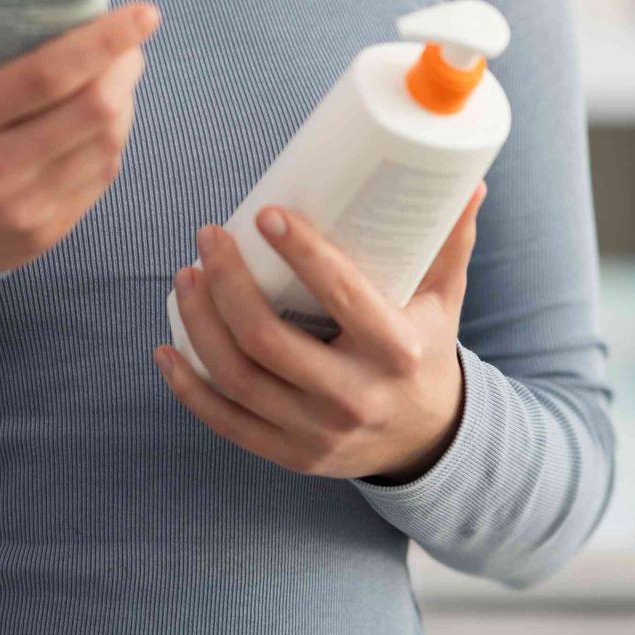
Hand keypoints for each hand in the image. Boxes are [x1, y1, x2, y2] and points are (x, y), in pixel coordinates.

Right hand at [0, 0, 159, 273]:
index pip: (46, 74)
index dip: (103, 41)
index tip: (141, 14)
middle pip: (92, 110)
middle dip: (124, 68)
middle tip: (130, 42)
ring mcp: (23, 207)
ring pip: (107, 142)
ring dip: (124, 100)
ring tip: (117, 73)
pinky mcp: (47, 229)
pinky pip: (103, 174)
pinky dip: (113, 137)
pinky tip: (102, 116)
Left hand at [154, 183, 484, 483]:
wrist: (428, 442)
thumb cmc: (427, 351)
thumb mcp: (445, 299)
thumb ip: (450, 241)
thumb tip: (469, 179)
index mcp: (396, 351)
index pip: (341, 294)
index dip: (300, 252)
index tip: (264, 213)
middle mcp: (355, 397)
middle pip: (267, 340)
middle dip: (226, 283)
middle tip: (209, 237)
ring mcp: (317, 434)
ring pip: (237, 378)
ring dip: (199, 323)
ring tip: (185, 276)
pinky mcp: (290, 456)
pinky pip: (225, 423)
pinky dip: (188, 386)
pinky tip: (165, 348)